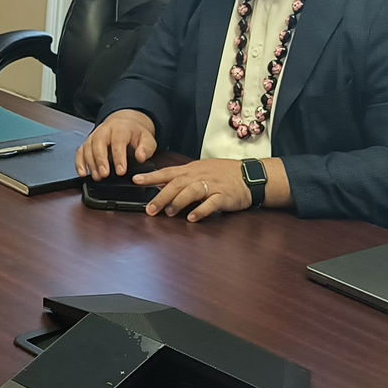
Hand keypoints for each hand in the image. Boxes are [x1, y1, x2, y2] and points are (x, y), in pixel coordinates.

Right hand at [76, 109, 158, 178]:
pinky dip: (80, 163)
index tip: (121, 171)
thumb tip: (141, 157)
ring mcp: (94, 135)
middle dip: (100, 160)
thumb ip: (146, 148)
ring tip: (97, 177)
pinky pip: (80, 151)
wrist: (126, 123)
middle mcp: (104, 130)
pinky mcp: (88, 142)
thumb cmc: (135, 133)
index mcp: (120, 128)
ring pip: (88, 147)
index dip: (119, 157)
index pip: (118, 142)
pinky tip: (83, 173)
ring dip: (90, 163)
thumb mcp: (147, 139)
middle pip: (99, 143)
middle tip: (105, 174)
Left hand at [133, 158, 252, 221]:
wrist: (251, 175)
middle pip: (177, 184)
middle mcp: (200, 176)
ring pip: (192, 191)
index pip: (168, 172)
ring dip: (178, 202)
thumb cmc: (224, 174)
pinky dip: (200, 210)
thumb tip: (160, 184)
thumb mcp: (201, 170)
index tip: (136, 180)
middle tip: (150, 209)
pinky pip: (211, 203)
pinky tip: (191, 218)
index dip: (152, 176)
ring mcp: (213, 185)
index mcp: (192, 169)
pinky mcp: (225, 196)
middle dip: (161, 196)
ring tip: (168, 213)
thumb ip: (182, 177)